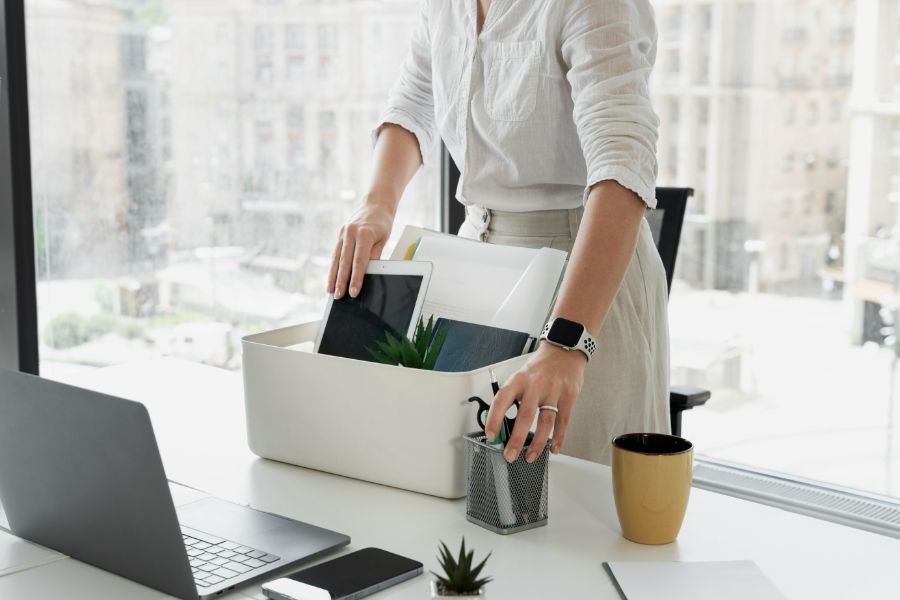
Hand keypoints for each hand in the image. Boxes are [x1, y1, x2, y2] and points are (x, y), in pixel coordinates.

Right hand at [327, 198, 394, 298]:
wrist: (375, 204)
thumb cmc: (382, 223)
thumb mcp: (383, 239)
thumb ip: (375, 255)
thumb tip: (369, 274)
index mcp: (364, 234)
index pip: (359, 262)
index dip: (356, 278)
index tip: (353, 292)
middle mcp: (351, 233)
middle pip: (345, 262)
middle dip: (341, 281)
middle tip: (338, 296)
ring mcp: (343, 233)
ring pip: (336, 258)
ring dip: (333, 276)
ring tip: (330, 290)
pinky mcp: (340, 234)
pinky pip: (335, 253)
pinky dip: (333, 266)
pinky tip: (331, 277)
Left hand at [485, 343, 586, 462]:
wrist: (564, 351)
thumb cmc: (539, 368)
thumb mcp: (521, 377)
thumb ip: (512, 398)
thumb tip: (499, 424)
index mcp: (519, 380)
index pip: (502, 400)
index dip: (494, 418)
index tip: (491, 435)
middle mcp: (535, 385)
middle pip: (525, 416)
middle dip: (516, 439)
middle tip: (510, 455)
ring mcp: (553, 391)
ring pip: (545, 422)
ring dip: (537, 443)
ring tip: (530, 456)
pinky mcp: (569, 396)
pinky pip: (563, 421)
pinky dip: (558, 438)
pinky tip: (553, 448)